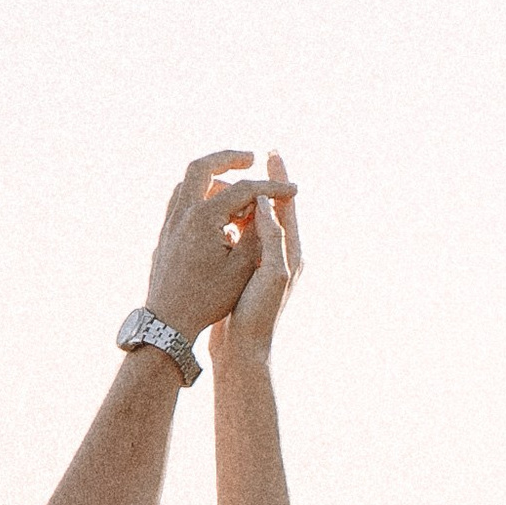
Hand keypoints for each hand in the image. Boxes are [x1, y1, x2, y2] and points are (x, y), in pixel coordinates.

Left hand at [145, 151, 269, 346]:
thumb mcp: (241, 268)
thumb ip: (257, 233)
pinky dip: (201, 195)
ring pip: (189, 182)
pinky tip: (215, 212)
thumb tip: (266, 207)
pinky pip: (182, 200)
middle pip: (204, 166)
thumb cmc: (207, 299)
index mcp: (204, 217)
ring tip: (237, 193)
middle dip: (230, 159)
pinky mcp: (165, 234)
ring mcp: (169, 222)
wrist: (168, 322)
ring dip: (214, 179)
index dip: (272, 188)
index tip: (293, 190)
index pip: (244, 189)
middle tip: (251, 158)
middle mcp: (183, 212)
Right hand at [213, 154, 299, 362]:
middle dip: (257, 187)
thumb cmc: (259, 316)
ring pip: (253, 224)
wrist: (244, 352)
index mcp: (291, 252)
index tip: (272, 152)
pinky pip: (239, 240)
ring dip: (240, 204)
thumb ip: (272, 236)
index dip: (279, 178)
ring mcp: (262, 266)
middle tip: (239, 167)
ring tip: (224, 185)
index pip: (287, 205)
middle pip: (270, 211)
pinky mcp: (245, 276)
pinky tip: (213, 216)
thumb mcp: (271, 272)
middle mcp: (280, 256)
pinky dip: (229, 224)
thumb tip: (266, 200)